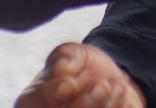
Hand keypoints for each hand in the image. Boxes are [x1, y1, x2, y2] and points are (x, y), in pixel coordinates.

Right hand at [16, 42, 144, 107]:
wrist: (113, 84)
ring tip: (117, 87)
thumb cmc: (85, 69)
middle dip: (84, 105)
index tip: (69, 84)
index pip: (32, 103)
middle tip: (103, 86)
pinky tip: (123, 101)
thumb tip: (62, 69)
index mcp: (32, 101)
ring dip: (105, 107)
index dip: (50, 95)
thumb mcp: (75, 53)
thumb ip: (65, 56)